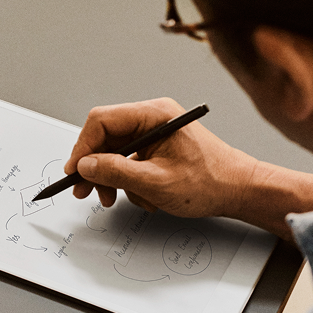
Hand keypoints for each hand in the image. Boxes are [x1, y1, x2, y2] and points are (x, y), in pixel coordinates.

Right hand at [64, 98, 258, 217]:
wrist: (238, 190)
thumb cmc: (210, 182)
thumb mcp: (156, 182)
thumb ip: (116, 172)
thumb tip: (85, 165)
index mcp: (155, 114)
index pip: (102, 120)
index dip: (83, 147)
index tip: (75, 171)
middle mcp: (153, 118)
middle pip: (105, 136)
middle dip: (94, 166)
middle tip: (85, 191)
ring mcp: (154, 132)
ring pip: (114, 151)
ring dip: (110, 177)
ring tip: (113, 198)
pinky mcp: (156, 147)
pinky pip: (128, 160)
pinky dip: (127, 181)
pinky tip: (142, 196)